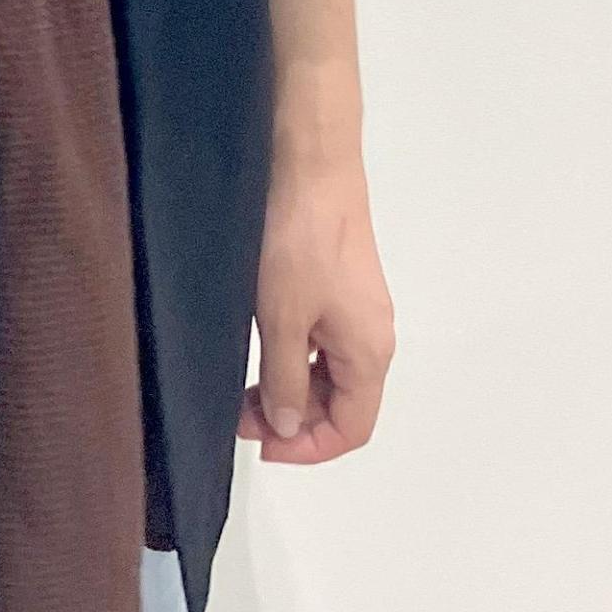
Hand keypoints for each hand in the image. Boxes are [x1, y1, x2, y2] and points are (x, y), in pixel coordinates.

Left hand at [238, 150, 395, 463]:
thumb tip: (289, 427)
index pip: (352, 428)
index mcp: (370, 351)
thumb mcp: (282, 318)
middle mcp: (372, 334)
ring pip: (329, 371)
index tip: (260, 444)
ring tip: (241, 387)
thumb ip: (286, 379)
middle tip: (238, 414)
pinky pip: (321, 340)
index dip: (308, 449)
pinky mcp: (338, 283)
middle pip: (342, 402)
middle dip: (294, 419)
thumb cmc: (299, 239)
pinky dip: (292, 355)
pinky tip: (257, 346)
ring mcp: (357, 307)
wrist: (310, 163)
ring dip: (290, 387)